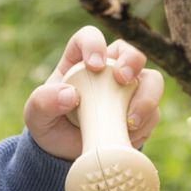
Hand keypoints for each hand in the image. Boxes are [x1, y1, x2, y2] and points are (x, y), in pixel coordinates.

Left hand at [24, 25, 163, 160]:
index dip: (95, 44)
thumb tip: (70, 95)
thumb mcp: (36, 114)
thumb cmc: (50, 124)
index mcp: (80, 61)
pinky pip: (154, 111)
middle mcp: (109, 71)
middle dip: (133, 61)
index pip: (90, 37)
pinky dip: (145, 122)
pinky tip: (128, 134)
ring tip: (130, 119)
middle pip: (131, 52)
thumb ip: (44, 101)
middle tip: (124, 80)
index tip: (94, 65)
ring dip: (146, 96)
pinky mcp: (143, 112)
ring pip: (151, 80)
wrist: (65, 153)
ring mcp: (129, 90)